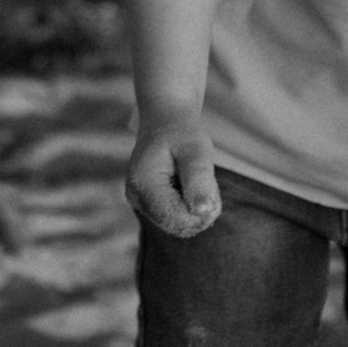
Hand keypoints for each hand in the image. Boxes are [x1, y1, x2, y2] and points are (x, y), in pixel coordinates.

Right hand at [125, 112, 222, 237]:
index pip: (176, 218)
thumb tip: (203, 211)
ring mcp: (140, 203)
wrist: (165, 121)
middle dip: (199, 210)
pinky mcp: (148, 205)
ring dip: (196, 208)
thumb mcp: (196, 150)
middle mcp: (137, 198)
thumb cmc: (182, 133)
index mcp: (144, 184)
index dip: (201, 212)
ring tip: (195, 180)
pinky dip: (189, 207)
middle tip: (205, 180)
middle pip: (178, 225)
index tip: (210, 186)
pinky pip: (176, 218)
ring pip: (179, 225)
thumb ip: (199, 179)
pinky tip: (188, 186)